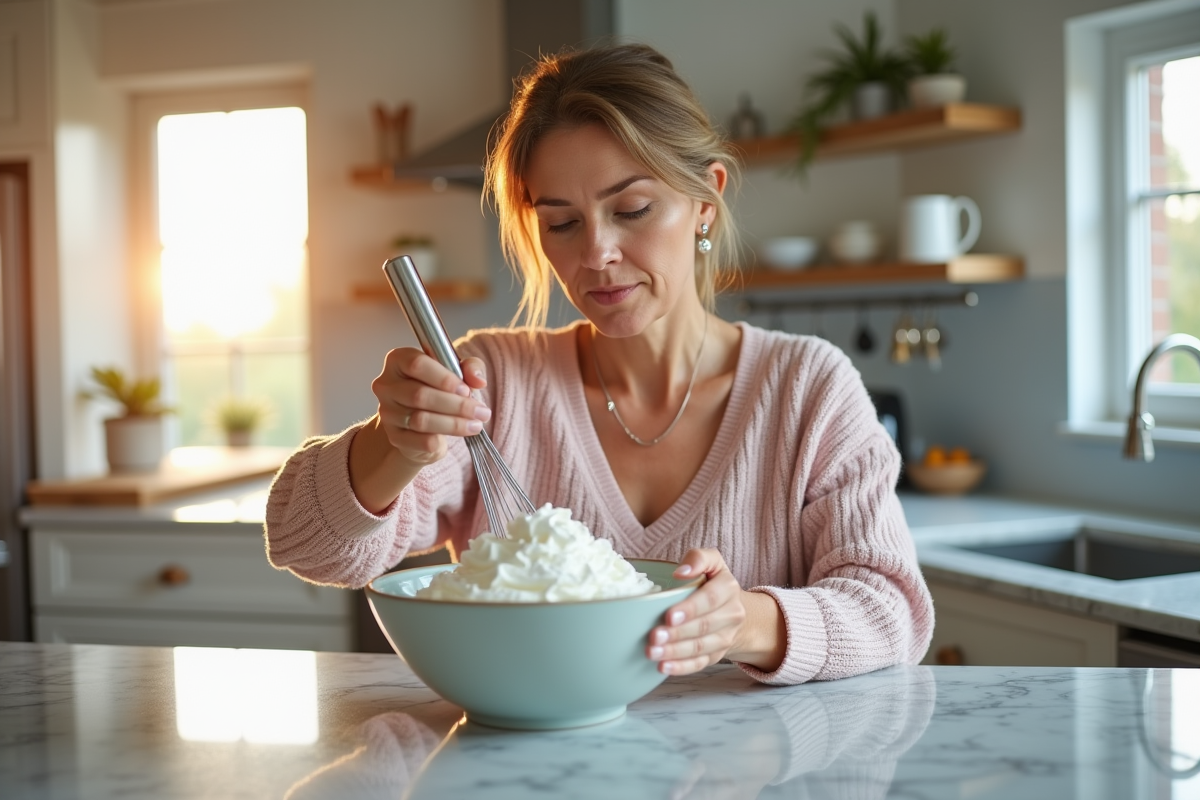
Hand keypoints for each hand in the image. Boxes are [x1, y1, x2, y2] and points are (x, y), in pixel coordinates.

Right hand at [371, 348, 491, 465]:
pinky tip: (458, 436)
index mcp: (398, 360)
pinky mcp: (394, 436)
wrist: (424, 420)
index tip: (466, 389)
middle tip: (481, 412)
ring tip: (475, 425)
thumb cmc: (440, 388)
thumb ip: (471, 367)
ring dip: (454, 424)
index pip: (417, 364)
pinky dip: (442, 440)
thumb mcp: (458, 371)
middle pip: (420, 395)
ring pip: (421, 420)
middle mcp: (386, 385)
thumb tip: (478, 380)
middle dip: (457, 405)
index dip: (444, 378)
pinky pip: (420, 441)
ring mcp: (387, 412)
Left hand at [646, 548, 746, 675]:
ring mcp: (725, 637)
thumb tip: (681, 572)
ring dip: (675, 652)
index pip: (711, 599)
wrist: (734, 611)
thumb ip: (699, 558)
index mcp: (729, 589)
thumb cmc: (714, 583)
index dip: (691, 609)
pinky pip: (699, 664)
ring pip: (700, 648)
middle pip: (704, 627)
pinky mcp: (716, 655)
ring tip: (652, 652)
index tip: (669, 615)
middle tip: (654, 636)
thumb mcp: (712, 562)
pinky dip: (681, 667)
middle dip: (677, 634)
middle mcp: (731, 614)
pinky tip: (662, 667)